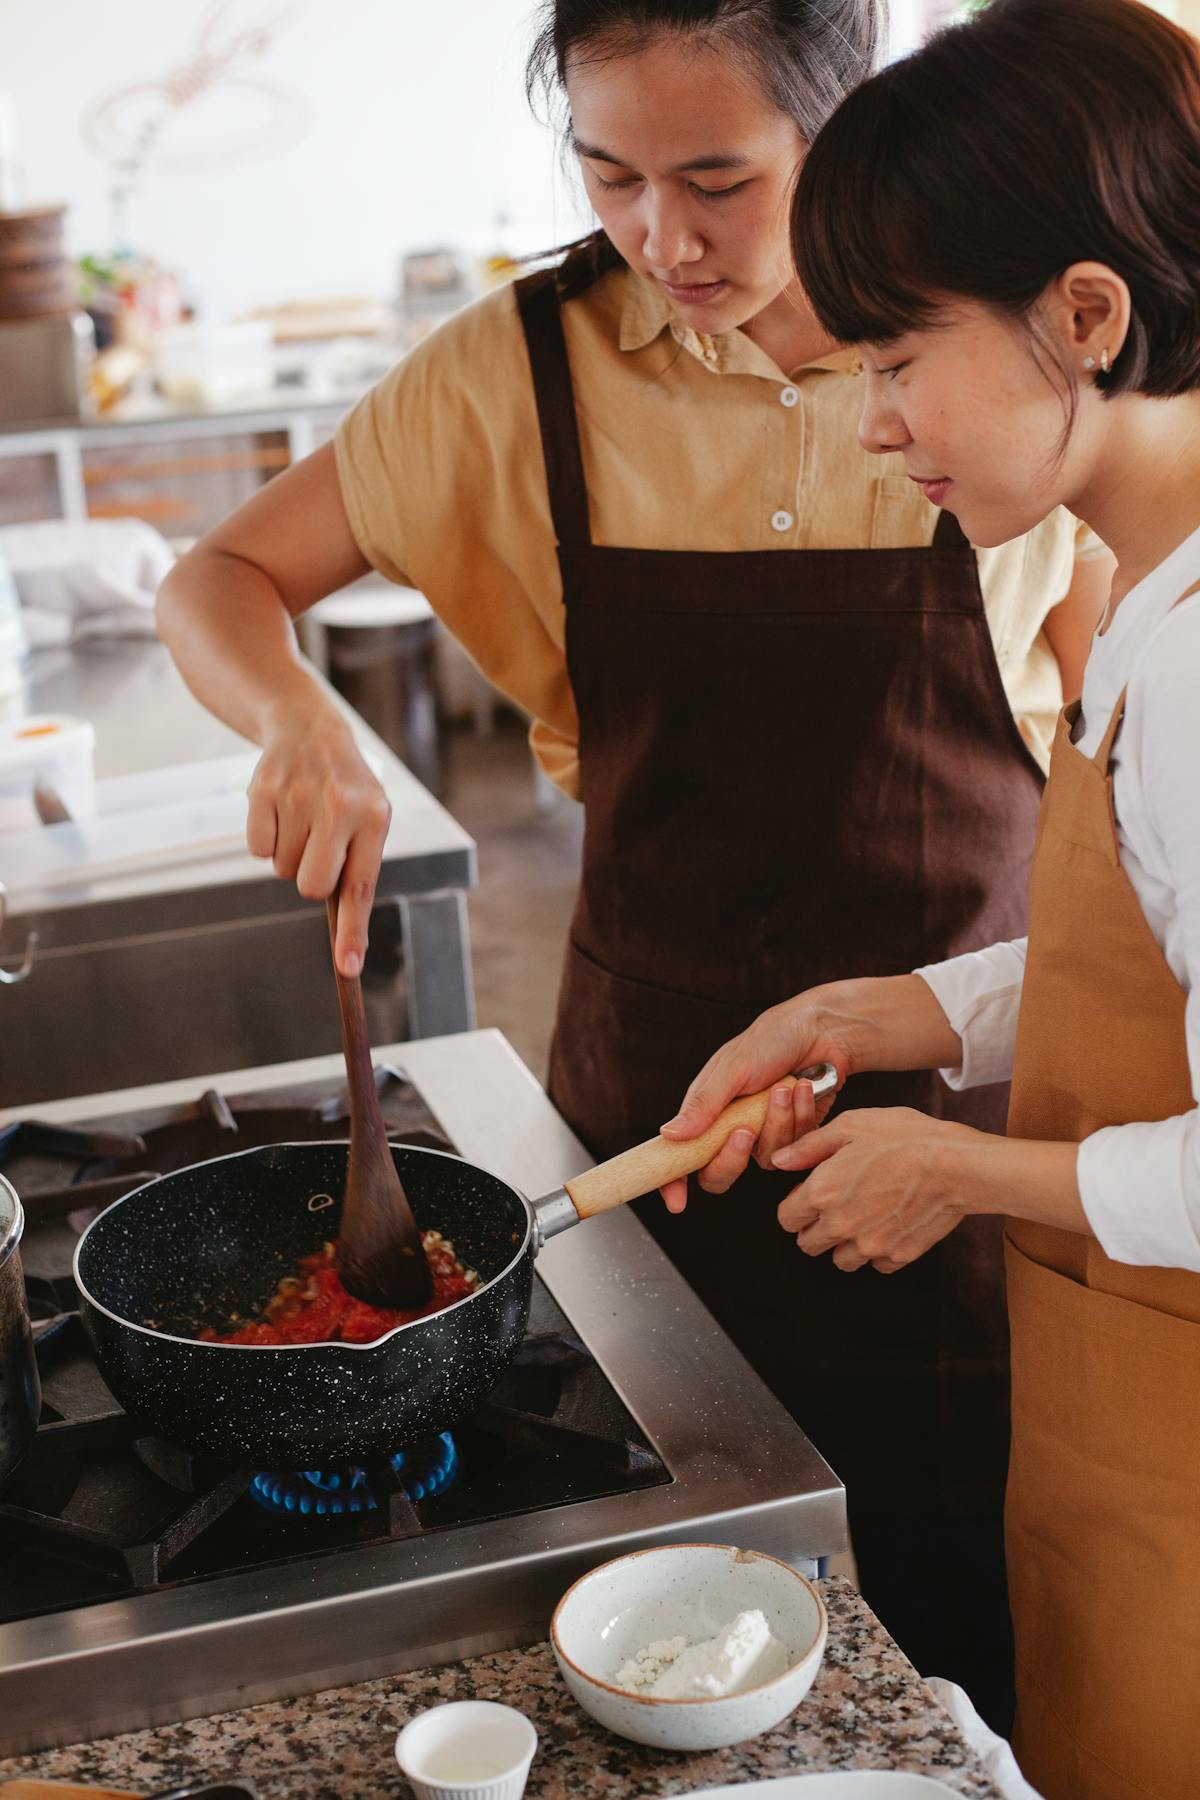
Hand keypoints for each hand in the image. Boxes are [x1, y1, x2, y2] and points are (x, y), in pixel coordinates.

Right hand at [246, 704, 391, 975]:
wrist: (309, 729)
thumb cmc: (346, 790)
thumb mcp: (369, 818)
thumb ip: (359, 868)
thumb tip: (347, 942)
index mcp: (373, 817)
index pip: (360, 886)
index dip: (353, 931)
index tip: (347, 967)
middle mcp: (338, 806)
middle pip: (311, 886)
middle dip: (311, 881)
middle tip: (319, 850)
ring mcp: (298, 796)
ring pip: (283, 870)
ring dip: (291, 855)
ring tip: (303, 819)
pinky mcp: (262, 791)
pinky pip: (257, 850)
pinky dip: (266, 839)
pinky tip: (280, 812)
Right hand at [656, 996, 855, 1212]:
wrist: (821, 1032)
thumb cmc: (770, 1041)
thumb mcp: (732, 1067)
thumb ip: (703, 1104)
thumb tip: (668, 1135)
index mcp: (705, 1113)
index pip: (680, 1157)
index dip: (673, 1182)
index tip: (676, 1202)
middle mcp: (730, 1129)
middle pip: (719, 1174)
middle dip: (732, 1158)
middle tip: (744, 1131)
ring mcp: (763, 1136)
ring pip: (763, 1159)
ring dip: (776, 1123)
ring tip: (784, 1087)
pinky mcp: (794, 1137)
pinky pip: (794, 1148)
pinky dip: (800, 1116)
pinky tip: (803, 1089)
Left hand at [773, 1107, 977, 1272]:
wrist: (956, 1164)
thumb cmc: (904, 1137)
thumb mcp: (850, 1126)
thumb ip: (809, 1147)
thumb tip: (779, 1160)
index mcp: (822, 1193)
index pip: (786, 1218)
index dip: (795, 1205)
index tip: (811, 1193)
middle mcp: (841, 1225)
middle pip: (808, 1244)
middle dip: (815, 1227)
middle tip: (836, 1205)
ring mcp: (870, 1245)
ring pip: (841, 1260)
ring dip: (845, 1243)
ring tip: (864, 1215)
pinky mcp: (898, 1256)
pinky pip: (877, 1263)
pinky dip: (878, 1250)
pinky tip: (889, 1223)